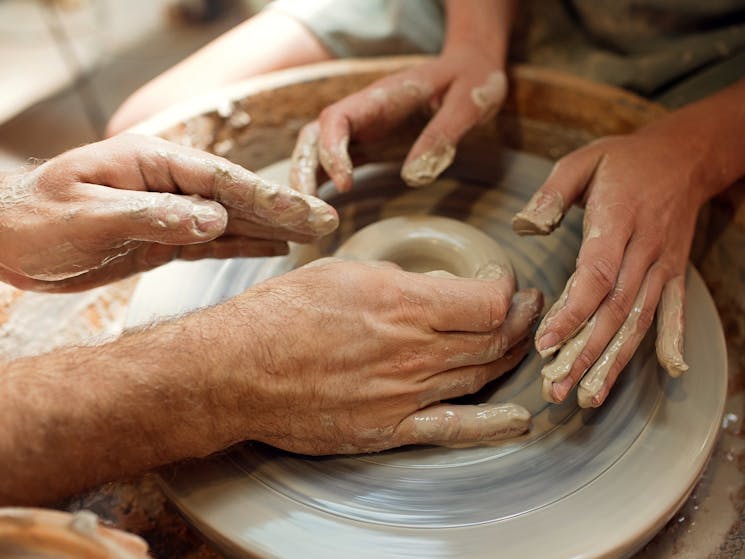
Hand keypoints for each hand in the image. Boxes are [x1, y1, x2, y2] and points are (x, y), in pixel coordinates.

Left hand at [0, 134, 337, 291]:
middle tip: (328, 221)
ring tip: (313, 234)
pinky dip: (244, 244)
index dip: (267, 196)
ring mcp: (166, 211)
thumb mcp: (88, 215)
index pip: (221, 180)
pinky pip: (211, 241)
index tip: (306, 211)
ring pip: (229, 219)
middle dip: (283, 208)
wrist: (0, 242)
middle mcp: (165, 183)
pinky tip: (273, 247)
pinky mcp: (161, 239)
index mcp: (150, 162)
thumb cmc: (32, 219)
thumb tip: (214, 220)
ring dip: (271, 227)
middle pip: (235, 196)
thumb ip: (153, 215)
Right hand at [215, 260, 541, 453]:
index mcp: (404, 305)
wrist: (237, 369)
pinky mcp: (388, 428)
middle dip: (520, 320)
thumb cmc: (281, 314)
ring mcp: (404, 395)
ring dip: (511, 358)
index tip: (502, 285)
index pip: (487, 302)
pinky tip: (518, 418)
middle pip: (493, 339)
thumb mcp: (342, 272)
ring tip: (522, 343)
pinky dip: (491, 424)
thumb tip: (425, 290)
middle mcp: (413, 352)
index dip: (505, 292)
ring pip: (479, 377)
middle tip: (528, 309)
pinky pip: (451, 429)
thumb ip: (395, 282)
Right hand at [289, 50, 506, 193]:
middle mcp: (364, 110)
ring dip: (308, 180)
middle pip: (315, 136)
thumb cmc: (472, 81)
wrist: (472, 69)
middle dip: (304, 170)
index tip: (345, 185)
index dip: (332, 151)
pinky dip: (324, 182)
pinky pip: (337, 161)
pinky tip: (323, 207)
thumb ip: (442, 135)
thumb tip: (413, 176)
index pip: (337, 118)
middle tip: (309, 208)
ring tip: (311, 216)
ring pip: (319, 150)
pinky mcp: (369, 141)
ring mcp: (363, 126)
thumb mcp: (468, 103)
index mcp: (382, 96)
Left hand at [513, 126, 709, 406]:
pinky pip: (673, 309)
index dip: (571, 314)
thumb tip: (524, 226)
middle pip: (614, 311)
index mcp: (617, 222)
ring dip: (614, 360)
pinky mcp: (674, 271)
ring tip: (589, 396)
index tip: (545, 345)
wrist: (686, 154)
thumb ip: (552, 194)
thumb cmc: (624, 159)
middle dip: (584, 355)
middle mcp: (644, 250)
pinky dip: (671, 339)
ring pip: (638, 320)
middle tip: (557, 390)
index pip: (595, 278)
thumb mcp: (582, 161)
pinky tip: (669, 370)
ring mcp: (663, 264)